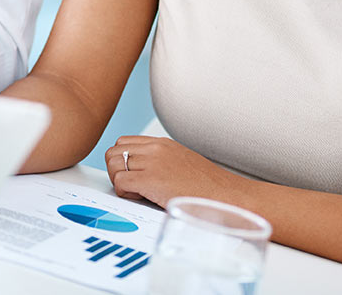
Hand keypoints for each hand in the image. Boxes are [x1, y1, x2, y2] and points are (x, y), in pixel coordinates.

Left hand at [104, 135, 243, 207]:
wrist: (228, 197)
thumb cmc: (209, 188)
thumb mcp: (182, 164)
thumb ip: (161, 162)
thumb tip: (142, 172)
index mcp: (162, 143)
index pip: (124, 142)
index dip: (123, 161)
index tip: (134, 175)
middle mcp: (155, 148)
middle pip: (114, 151)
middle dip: (117, 170)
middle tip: (132, 186)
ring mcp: (152, 162)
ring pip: (112, 164)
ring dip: (119, 180)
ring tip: (138, 193)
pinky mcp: (150, 180)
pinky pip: (120, 182)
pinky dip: (124, 192)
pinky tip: (143, 198)